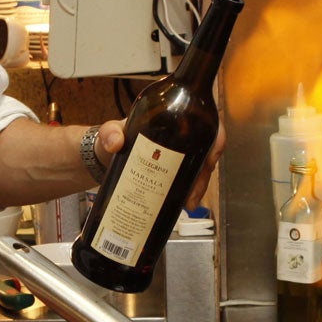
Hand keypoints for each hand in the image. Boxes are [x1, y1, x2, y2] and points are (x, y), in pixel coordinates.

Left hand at [94, 119, 223, 207]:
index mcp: (172, 117)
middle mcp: (180, 135)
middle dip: (205, 173)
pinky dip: (190, 192)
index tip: (211, 158)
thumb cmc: (113, 137)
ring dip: (199, 186)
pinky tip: (185, 203)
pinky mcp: (174, 170)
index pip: (204, 122)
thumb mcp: (110, 131)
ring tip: (189, 203)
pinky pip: (189, 179)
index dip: (216, 138)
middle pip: (206, 150)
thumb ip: (109, 133)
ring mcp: (179, 153)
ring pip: (200, 168)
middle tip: (194, 192)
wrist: (106, 156)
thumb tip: (116, 143)